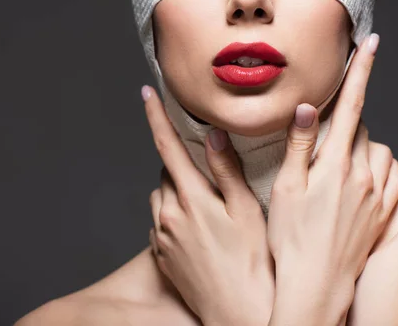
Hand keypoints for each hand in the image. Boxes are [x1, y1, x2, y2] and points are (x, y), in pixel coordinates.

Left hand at [142, 85, 274, 325]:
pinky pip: (160, 223)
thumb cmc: (252, 263)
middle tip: (210, 178)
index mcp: (189, 199)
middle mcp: (167, 216)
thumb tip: (212, 135)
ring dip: (177, 191)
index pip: (167, 146)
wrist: (238, 314)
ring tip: (209, 209)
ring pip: (161, 198)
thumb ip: (225, 170)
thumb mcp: (246, 211)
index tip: (146, 94)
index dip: (156, 116)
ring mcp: (161, 238)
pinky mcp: (161, 256)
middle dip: (182, 165)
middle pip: (166, 172)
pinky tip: (200, 233)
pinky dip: (174, 217)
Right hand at [267, 34, 397, 324]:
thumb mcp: (285, 188)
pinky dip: (378, 169)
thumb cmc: (292, 238)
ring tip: (334, 169)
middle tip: (320, 146)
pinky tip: (360, 182)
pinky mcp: (384, 213)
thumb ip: (299, 145)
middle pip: (362, 128)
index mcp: (335, 164)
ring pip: (377, 151)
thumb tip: (307, 106)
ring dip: (359, 148)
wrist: (317, 285)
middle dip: (345, 124)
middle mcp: (363, 175)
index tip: (370, 42)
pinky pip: (392, 177)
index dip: (360, 70)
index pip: (351, 105)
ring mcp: (378, 195)